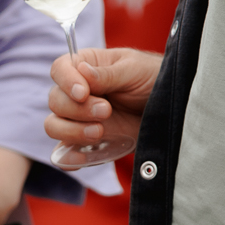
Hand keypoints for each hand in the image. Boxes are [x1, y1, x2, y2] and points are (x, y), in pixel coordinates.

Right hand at [44, 46, 162, 164]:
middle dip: (77, 109)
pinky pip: (64, 153)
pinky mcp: (85, 141)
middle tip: (107, 111)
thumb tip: (81, 71)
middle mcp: (78, 92)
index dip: (66, 81)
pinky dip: (68, 157)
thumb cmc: (151, 78)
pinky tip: (84, 156)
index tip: (83, 93)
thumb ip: (107, 74)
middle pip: (55, 100)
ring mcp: (79, 118)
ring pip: (54, 125)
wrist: (169, 105)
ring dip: (72, 131)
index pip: (59, 69)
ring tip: (100, 132)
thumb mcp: (133, 70)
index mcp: (86, 66)